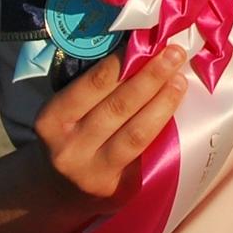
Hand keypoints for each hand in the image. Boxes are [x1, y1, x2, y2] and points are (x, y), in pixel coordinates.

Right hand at [32, 45, 187, 215]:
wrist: (57, 191)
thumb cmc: (69, 137)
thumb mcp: (66, 113)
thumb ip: (93, 90)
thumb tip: (138, 50)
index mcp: (53, 120)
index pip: (93, 85)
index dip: (122, 62)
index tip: (146, 41)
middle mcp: (70, 148)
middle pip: (118, 106)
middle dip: (150, 77)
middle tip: (174, 53)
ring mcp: (94, 171)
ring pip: (135, 132)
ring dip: (162, 102)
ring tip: (180, 80)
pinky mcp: (117, 188)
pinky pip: (145, 153)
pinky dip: (162, 128)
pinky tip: (178, 111)